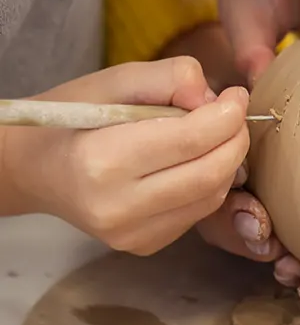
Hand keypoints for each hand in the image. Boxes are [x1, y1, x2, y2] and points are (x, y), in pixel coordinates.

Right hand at [2, 57, 250, 253]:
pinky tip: (197, 161)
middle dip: (236, 139)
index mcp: (102, 161)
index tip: (237, 95)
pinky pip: (199, 212)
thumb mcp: (117, 79)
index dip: (228, 115)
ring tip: (217, 133)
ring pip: (212, 196)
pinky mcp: (145, 246)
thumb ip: (171, 78)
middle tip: (235, 114)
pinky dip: (212, 182)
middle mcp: (117, 208)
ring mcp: (131, 235)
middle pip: (210, 174)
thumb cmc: (75, 115)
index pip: (191, 141)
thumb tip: (217, 101)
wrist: (37, 167)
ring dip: (229, 161)